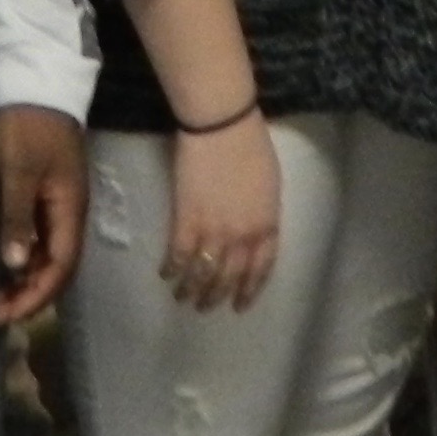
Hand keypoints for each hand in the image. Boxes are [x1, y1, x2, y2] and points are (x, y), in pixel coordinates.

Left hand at [0, 106, 86, 322]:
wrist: (36, 83)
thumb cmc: (27, 127)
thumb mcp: (18, 171)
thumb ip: (18, 217)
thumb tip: (17, 265)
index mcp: (69, 209)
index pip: (61, 267)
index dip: (36, 295)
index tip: (6, 314)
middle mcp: (68, 213)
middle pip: (56, 266)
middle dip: (28, 294)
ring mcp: (57, 204)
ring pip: (46, 254)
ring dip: (23, 279)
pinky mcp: (42, 194)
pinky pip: (37, 238)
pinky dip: (21, 257)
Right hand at [161, 113, 280, 312]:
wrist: (222, 128)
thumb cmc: (252, 148)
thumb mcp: (270, 187)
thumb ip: (263, 216)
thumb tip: (253, 232)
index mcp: (267, 226)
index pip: (260, 269)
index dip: (249, 290)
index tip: (239, 304)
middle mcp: (242, 237)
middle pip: (229, 277)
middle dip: (216, 297)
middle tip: (205, 307)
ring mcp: (213, 232)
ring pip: (202, 274)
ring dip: (192, 290)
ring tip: (183, 299)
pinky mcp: (185, 221)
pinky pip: (178, 255)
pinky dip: (171, 268)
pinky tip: (166, 274)